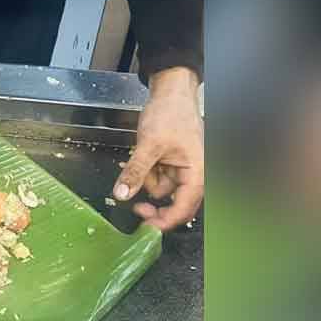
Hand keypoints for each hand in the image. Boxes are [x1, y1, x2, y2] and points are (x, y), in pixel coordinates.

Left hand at [112, 67, 203, 230]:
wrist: (171, 92)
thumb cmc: (171, 113)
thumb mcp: (148, 145)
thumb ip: (135, 171)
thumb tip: (122, 195)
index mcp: (198, 173)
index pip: (183, 209)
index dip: (164, 221)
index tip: (145, 227)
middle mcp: (194, 175)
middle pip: (173, 204)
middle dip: (153, 203)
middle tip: (134, 206)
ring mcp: (182, 170)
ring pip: (159, 190)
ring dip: (146, 180)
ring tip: (142, 156)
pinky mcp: (171, 165)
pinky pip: (155, 177)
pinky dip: (146, 172)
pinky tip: (142, 156)